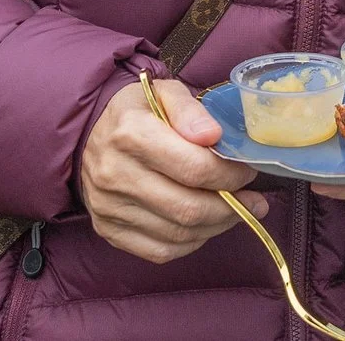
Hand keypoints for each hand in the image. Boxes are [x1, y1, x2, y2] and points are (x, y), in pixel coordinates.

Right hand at [78, 76, 267, 265]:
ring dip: (217, 226)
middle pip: (188, 207)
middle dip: (232, 207)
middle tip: (255, 200)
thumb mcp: (163, 93)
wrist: (89, 134)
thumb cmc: (137, 111)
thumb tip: (214, 136)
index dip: (230, 175)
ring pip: (178, 233)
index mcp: (131, 134)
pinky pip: (160, 251)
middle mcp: (115, 174)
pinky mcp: (108, 230)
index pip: (193, 168)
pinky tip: (207, 226)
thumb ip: (190, 110)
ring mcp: (109, 208)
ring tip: (238, 212)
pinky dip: (192, 243)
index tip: (248, 171)